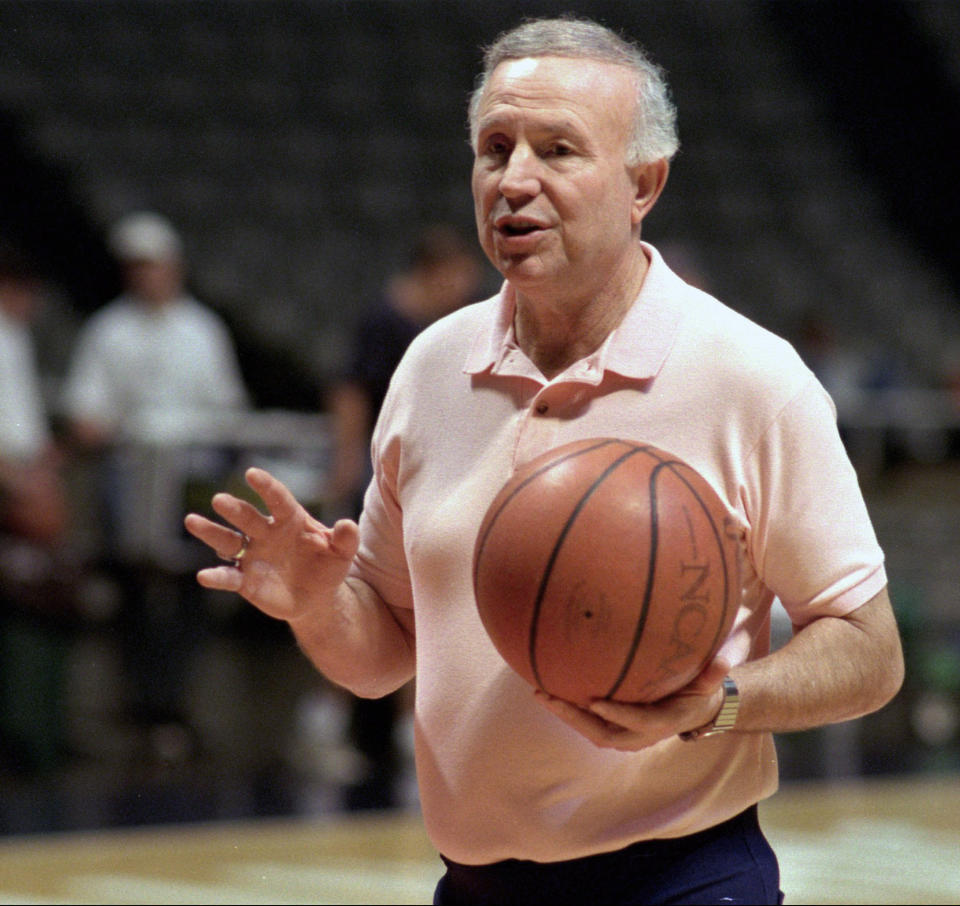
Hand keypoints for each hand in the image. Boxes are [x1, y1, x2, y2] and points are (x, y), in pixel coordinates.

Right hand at [183, 466, 358, 623]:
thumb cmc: (329, 566)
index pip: (277, 499)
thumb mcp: (343, 553)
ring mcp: (252, 555)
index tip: (252, 474)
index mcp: (290, 519)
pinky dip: (216, 576)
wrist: (318, 597)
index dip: (266, 486)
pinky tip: (204, 576)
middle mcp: (266, 533)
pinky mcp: (245, 580)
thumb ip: (346, 539)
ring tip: (192, 521)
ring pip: (227, 541)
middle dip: (234, 509)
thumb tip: (348, 525)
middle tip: (219, 500)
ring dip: (211, 532)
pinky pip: (228, 576)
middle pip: (247, 517)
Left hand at [534, 656, 730, 750]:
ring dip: (565, 715)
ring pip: (591, 731)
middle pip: (604, 734)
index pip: (639, 722)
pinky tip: (548, 689)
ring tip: (540, 693)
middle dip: (575, 718)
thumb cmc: (700, 690)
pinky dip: (569, 711)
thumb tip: (723, 660)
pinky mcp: (614, 728)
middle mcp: (641, 735)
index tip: (595, 700)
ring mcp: (626, 734)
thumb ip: (714, 673)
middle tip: (550, 697)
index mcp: (665, 722)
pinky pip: (588, 724)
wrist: (694, 712)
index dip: (618, 714)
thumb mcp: (710, 682)